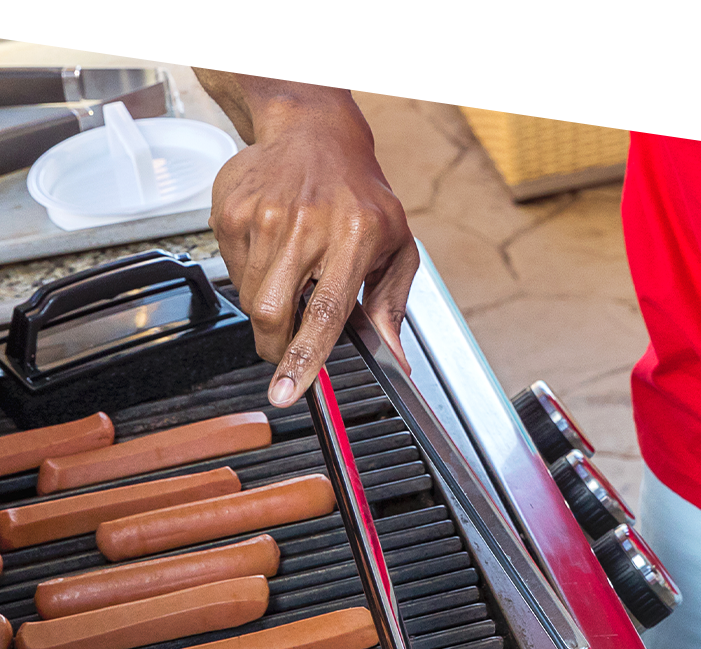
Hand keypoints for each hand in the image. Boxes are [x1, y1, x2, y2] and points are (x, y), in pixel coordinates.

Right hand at [203, 79, 417, 406]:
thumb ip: (392, 308)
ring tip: (291, 278)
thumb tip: (394, 360)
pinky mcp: (232, 210)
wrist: (315, 133)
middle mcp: (308, 224)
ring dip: (268, 308)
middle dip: (275, 346)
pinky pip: (233, 270)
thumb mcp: (396, 249)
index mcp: (355, 237)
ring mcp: (264, 215)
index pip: (325, 312)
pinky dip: (251, 277)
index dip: (303, 358)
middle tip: (286, 348)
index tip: (286, 391)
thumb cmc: (362, 197)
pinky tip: (274, 252)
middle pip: (272, 312)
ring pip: (250, 297)